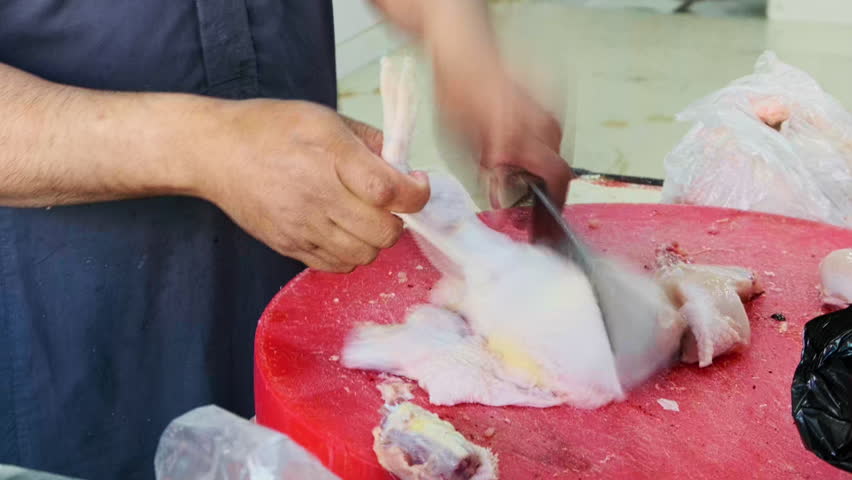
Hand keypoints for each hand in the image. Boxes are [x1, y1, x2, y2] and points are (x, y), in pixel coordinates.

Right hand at [195, 100, 429, 272]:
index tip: (416, 182)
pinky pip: (337, 266)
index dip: (416, 193)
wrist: (215, 153)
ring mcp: (302, 228)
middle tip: (390, 203)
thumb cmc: (271, 129)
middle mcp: (318, 198)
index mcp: (331, 159)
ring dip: (376, 240)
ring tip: (366, 218)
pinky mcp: (289, 246)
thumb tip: (402, 165)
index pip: (390, 192)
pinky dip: (351, 254)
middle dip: (399, 219)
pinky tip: (344, 231)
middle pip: (384, 233)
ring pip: (364, 255)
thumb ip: (369, 140)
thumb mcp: (324, 118)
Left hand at [436, 66, 571, 208]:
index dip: (555, 205)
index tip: (545, 224)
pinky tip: (516, 145)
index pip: (557, 178)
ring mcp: (549, 110)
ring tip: (516, 173)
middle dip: (545, 190)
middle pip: (558, 169)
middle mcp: (540, 123)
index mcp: (517, 136)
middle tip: (528, 204)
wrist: (464, 54)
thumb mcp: (461, 147)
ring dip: (540, 167)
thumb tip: (503, 206)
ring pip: (554, 151)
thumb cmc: (456, 97)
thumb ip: (488, 178)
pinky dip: (537, 146)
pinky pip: (551, 133)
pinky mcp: (549, 100)